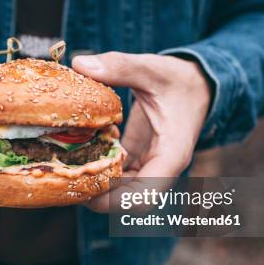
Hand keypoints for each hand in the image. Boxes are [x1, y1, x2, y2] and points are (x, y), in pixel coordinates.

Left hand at [72, 52, 211, 212]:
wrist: (198, 82)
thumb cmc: (179, 78)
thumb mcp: (151, 68)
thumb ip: (119, 66)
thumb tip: (80, 63)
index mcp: (172, 154)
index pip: (146, 194)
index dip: (115, 201)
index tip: (86, 192)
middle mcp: (161, 166)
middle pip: (130, 200)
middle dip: (99, 197)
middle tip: (65, 182)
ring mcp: (150, 164)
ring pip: (123, 190)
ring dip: (97, 185)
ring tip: (66, 171)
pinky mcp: (139, 157)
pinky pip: (118, 174)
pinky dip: (100, 169)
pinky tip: (78, 155)